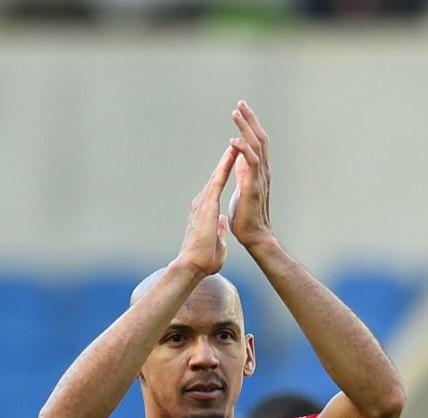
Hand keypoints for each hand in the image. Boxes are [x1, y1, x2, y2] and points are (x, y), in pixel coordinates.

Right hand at [175, 142, 237, 278]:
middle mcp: (202, 203)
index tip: (232, 160)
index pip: (216, 187)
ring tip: (235, 142)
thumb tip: (222, 224)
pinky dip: (225, 167)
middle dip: (225, 160)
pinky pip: (218, 181)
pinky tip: (232, 154)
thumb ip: (219, 231)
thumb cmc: (203, 260)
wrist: (192, 266)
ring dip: (226, 158)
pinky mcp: (207, 205)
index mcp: (206, 211)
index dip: (224, 172)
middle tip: (234, 142)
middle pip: (215, 176)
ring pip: (216, 175)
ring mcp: (203, 202)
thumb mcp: (216, 242)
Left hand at [226, 101, 273, 253]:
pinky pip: (250, 163)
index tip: (241, 110)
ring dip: (246, 128)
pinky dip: (243, 149)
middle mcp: (262, 172)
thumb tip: (238, 157)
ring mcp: (259, 178)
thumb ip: (242, 172)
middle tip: (241, 103)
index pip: (257, 143)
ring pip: (256, 146)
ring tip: (236, 113)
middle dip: (250, 119)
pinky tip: (234, 140)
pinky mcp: (253, 187)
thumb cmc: (246, 217)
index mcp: (258, 172)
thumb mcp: (243, 188)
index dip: (250, 125)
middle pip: (259, 138)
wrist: (253, 237)